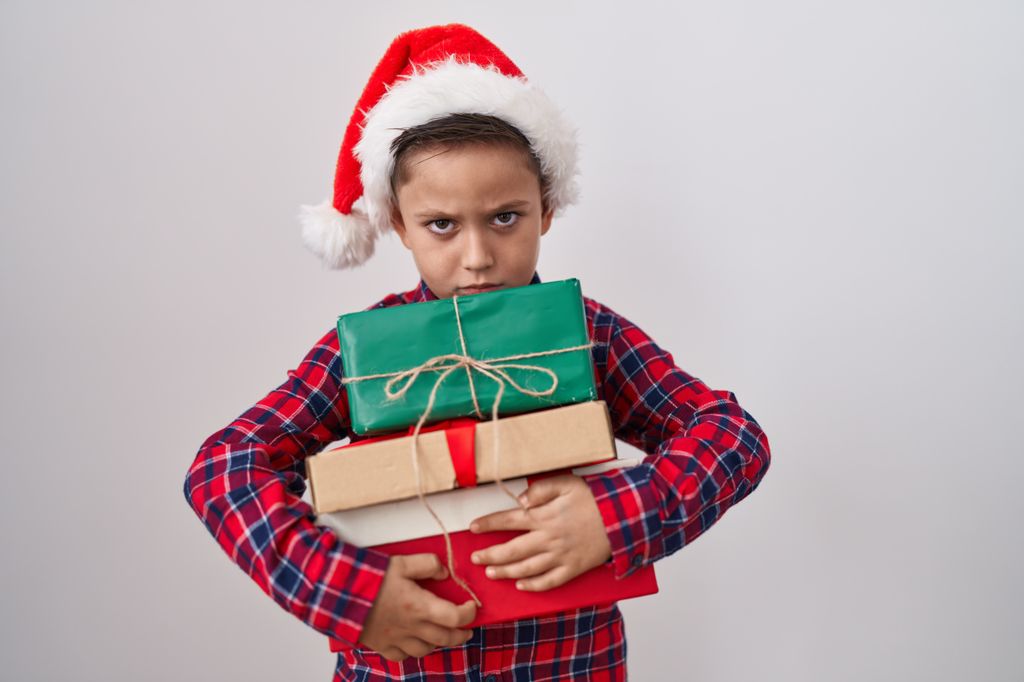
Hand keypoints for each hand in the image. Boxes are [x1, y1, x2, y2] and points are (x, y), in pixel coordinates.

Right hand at [358, 553, 476, 660]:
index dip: (469, 614)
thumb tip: (445, 573)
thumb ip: (428, 564)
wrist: (338, 595)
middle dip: (461, 634)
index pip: (455, 618)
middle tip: (467, 629)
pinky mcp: (383, 646)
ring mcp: (397, 640)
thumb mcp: (402, 562)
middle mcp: (412, 628)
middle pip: (446, 639)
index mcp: (419, 606)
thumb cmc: (370, 578)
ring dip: (439, 643)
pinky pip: (404, 656)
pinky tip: (416, 642)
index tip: (471, 607)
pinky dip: (414, 651)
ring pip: (427, 650)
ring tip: (442, 634)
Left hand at [469, 475, 611, 591]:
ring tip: (490, 573)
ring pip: (526, 568)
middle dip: (490, 555)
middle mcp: (549, 538)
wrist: (623, 517)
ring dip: (505, 572)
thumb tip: (520, 500)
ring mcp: (560, 556)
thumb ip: (541, 489)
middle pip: (512, 550)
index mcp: (544, 516)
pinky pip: (549, 582)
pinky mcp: (573, 568)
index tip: (472, 528)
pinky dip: (533, 586)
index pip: (509, 520)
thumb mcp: (567, 483)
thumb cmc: (594, 498)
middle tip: (475, 558)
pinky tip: (521, 586)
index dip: (488, 524)